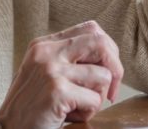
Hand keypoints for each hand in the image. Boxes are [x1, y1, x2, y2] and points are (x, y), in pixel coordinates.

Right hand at [0, 20, 123, 127]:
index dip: (108, 50)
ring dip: (98, 98)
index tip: (107, 72)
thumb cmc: (32, 106)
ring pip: (103, 76)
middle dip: (115, 67)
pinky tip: (68, 117)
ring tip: (76, 108)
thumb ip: (69, 59)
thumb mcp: (45, 73)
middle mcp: (47, 52)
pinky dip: (88, 113)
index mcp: (44, 44)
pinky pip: (95, 100)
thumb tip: (109, 56)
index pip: (90, 29)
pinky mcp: (57, 91)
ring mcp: (51, 70)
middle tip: (111, 90)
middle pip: (100, 42)